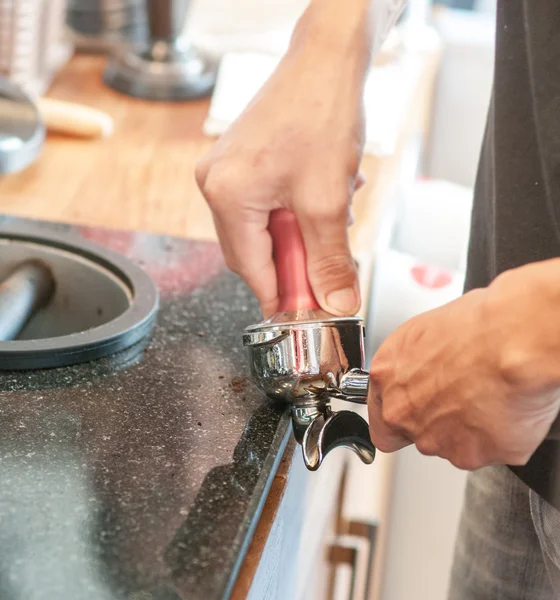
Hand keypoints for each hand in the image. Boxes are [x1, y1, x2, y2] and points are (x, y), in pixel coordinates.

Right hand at [196, 38, 366, 317]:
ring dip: (301, 235)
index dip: (279, 295)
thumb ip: (331, 259)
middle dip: (295, 262)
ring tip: (332, 216)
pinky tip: (323, 197)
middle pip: (254, 250)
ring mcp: (227, 170)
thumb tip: (336, 300)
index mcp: (226, 194)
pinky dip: (296, 213)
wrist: (326, 59)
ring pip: (263, 229)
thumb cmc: (320, 112)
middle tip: (327, 268)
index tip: (302, 312)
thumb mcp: (328, 200)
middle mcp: (217, 182)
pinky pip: (266, 205)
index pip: (250, 267)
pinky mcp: (243, 161)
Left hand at [367, 265, 559, 469]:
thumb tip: (428, 367)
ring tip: (490, 398)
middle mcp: (402, 411)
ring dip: (466, 430)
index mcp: (386, 375)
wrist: (514, 340)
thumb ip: (416, 363)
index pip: (379, 415)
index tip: (416, 409)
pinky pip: (483, 452)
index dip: (401, 415)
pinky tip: (505, 411)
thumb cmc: (478, 325)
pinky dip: (496, 439)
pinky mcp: (468, 455)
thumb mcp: (427, 331)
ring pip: (447, 445)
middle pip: (411, 433)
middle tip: (462, 399)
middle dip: (435, 423)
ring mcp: (433, 438)